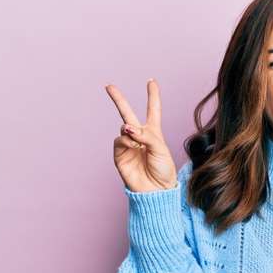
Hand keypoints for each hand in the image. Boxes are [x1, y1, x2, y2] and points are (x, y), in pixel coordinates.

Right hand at [106, 78, 178, 192]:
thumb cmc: (163, 170)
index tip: (151, 81)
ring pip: (123, 127)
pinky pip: (119, 141)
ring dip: (130, 131)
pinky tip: (133, 146)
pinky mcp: (120, 155)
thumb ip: (145, 135)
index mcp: (153, 132)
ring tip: (138, 142)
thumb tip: (126, 128)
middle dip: (118, 99)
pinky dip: (126, 141)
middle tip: (108, 86)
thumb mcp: (160, 148)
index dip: (153, 96)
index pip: (153, 110)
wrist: (156, 190)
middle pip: (127, 113)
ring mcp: (128, 145)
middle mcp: (139, 136)